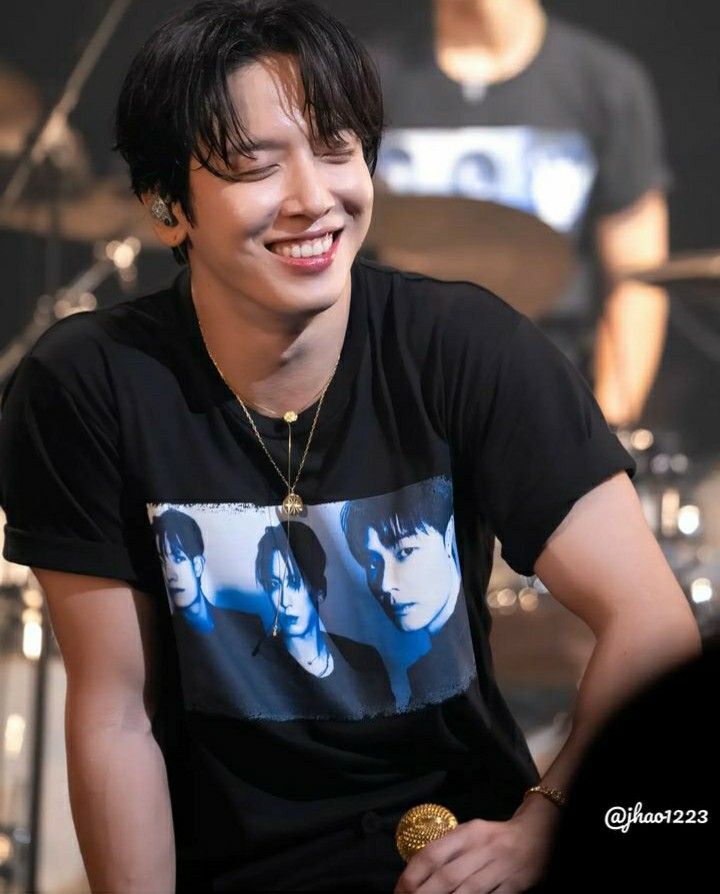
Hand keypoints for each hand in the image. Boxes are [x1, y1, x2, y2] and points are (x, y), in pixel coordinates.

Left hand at [393, 798, 557, 893]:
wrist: (539, 834)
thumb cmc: (495, 838)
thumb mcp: (471, 834)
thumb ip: (448, 850)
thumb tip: (416, 874)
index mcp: (467, 833)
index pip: (432, 853)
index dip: (412, 876)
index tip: (400, 892)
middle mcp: (482, 848)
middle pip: (447, 877)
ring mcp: (499, 867)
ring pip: (467, 891)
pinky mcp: (515, 885)